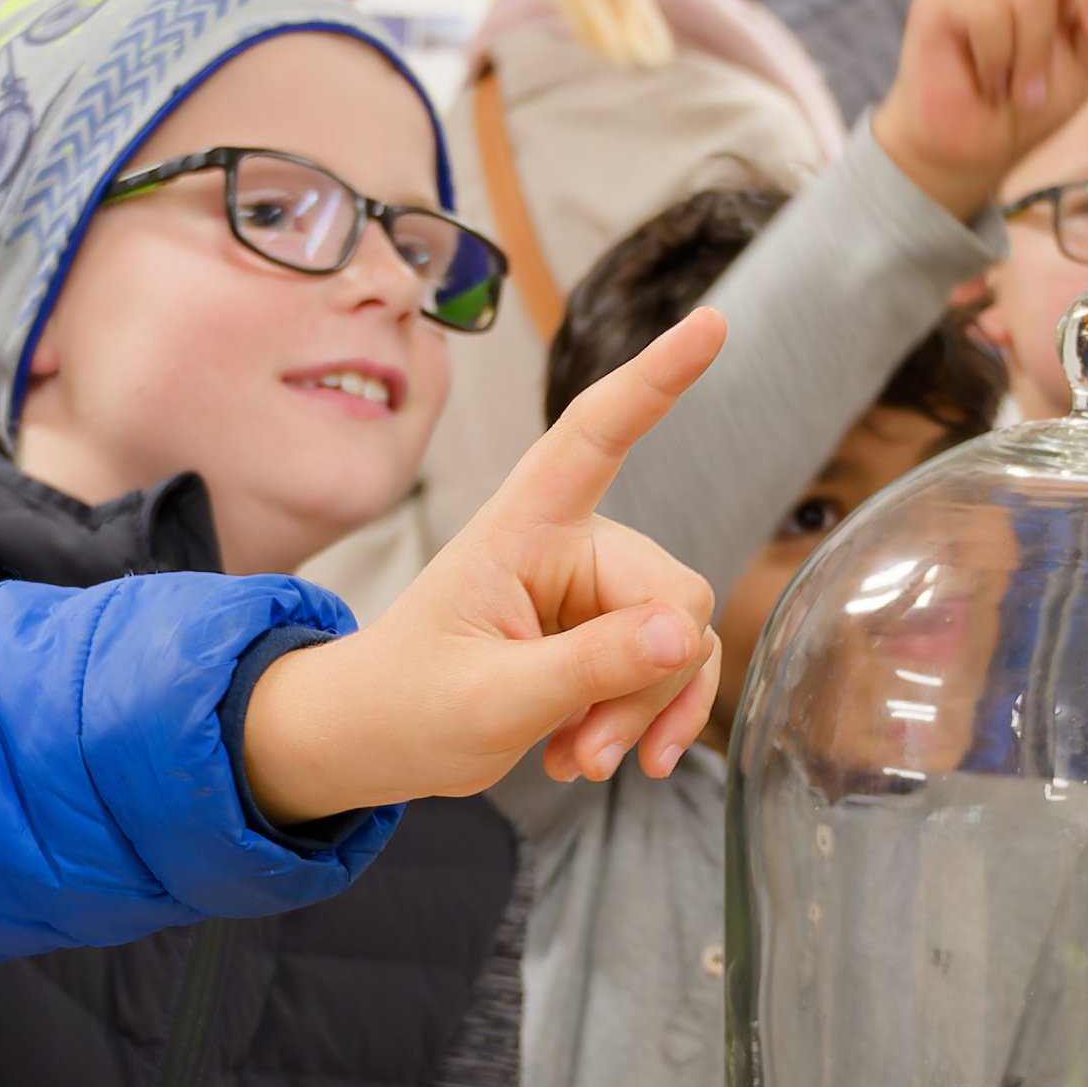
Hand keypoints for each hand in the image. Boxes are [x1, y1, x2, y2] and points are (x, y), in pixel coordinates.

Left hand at [240, 306, 723, 817]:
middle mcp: (570, 543)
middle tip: (588, 752)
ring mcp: (595, 589)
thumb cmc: (407, 705)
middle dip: (647, 683)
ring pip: (682, 638)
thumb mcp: (491, 700)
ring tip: (580, 762)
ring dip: (645, 712)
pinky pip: (675, 666)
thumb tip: (686, 634)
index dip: (657, 378)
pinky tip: (594, 757)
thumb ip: (590, 667)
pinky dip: (649, 720)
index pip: (596, 432)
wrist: (375, 742)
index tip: (713, 324)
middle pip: (671, 591)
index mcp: (522, 527)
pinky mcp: (610, 634)